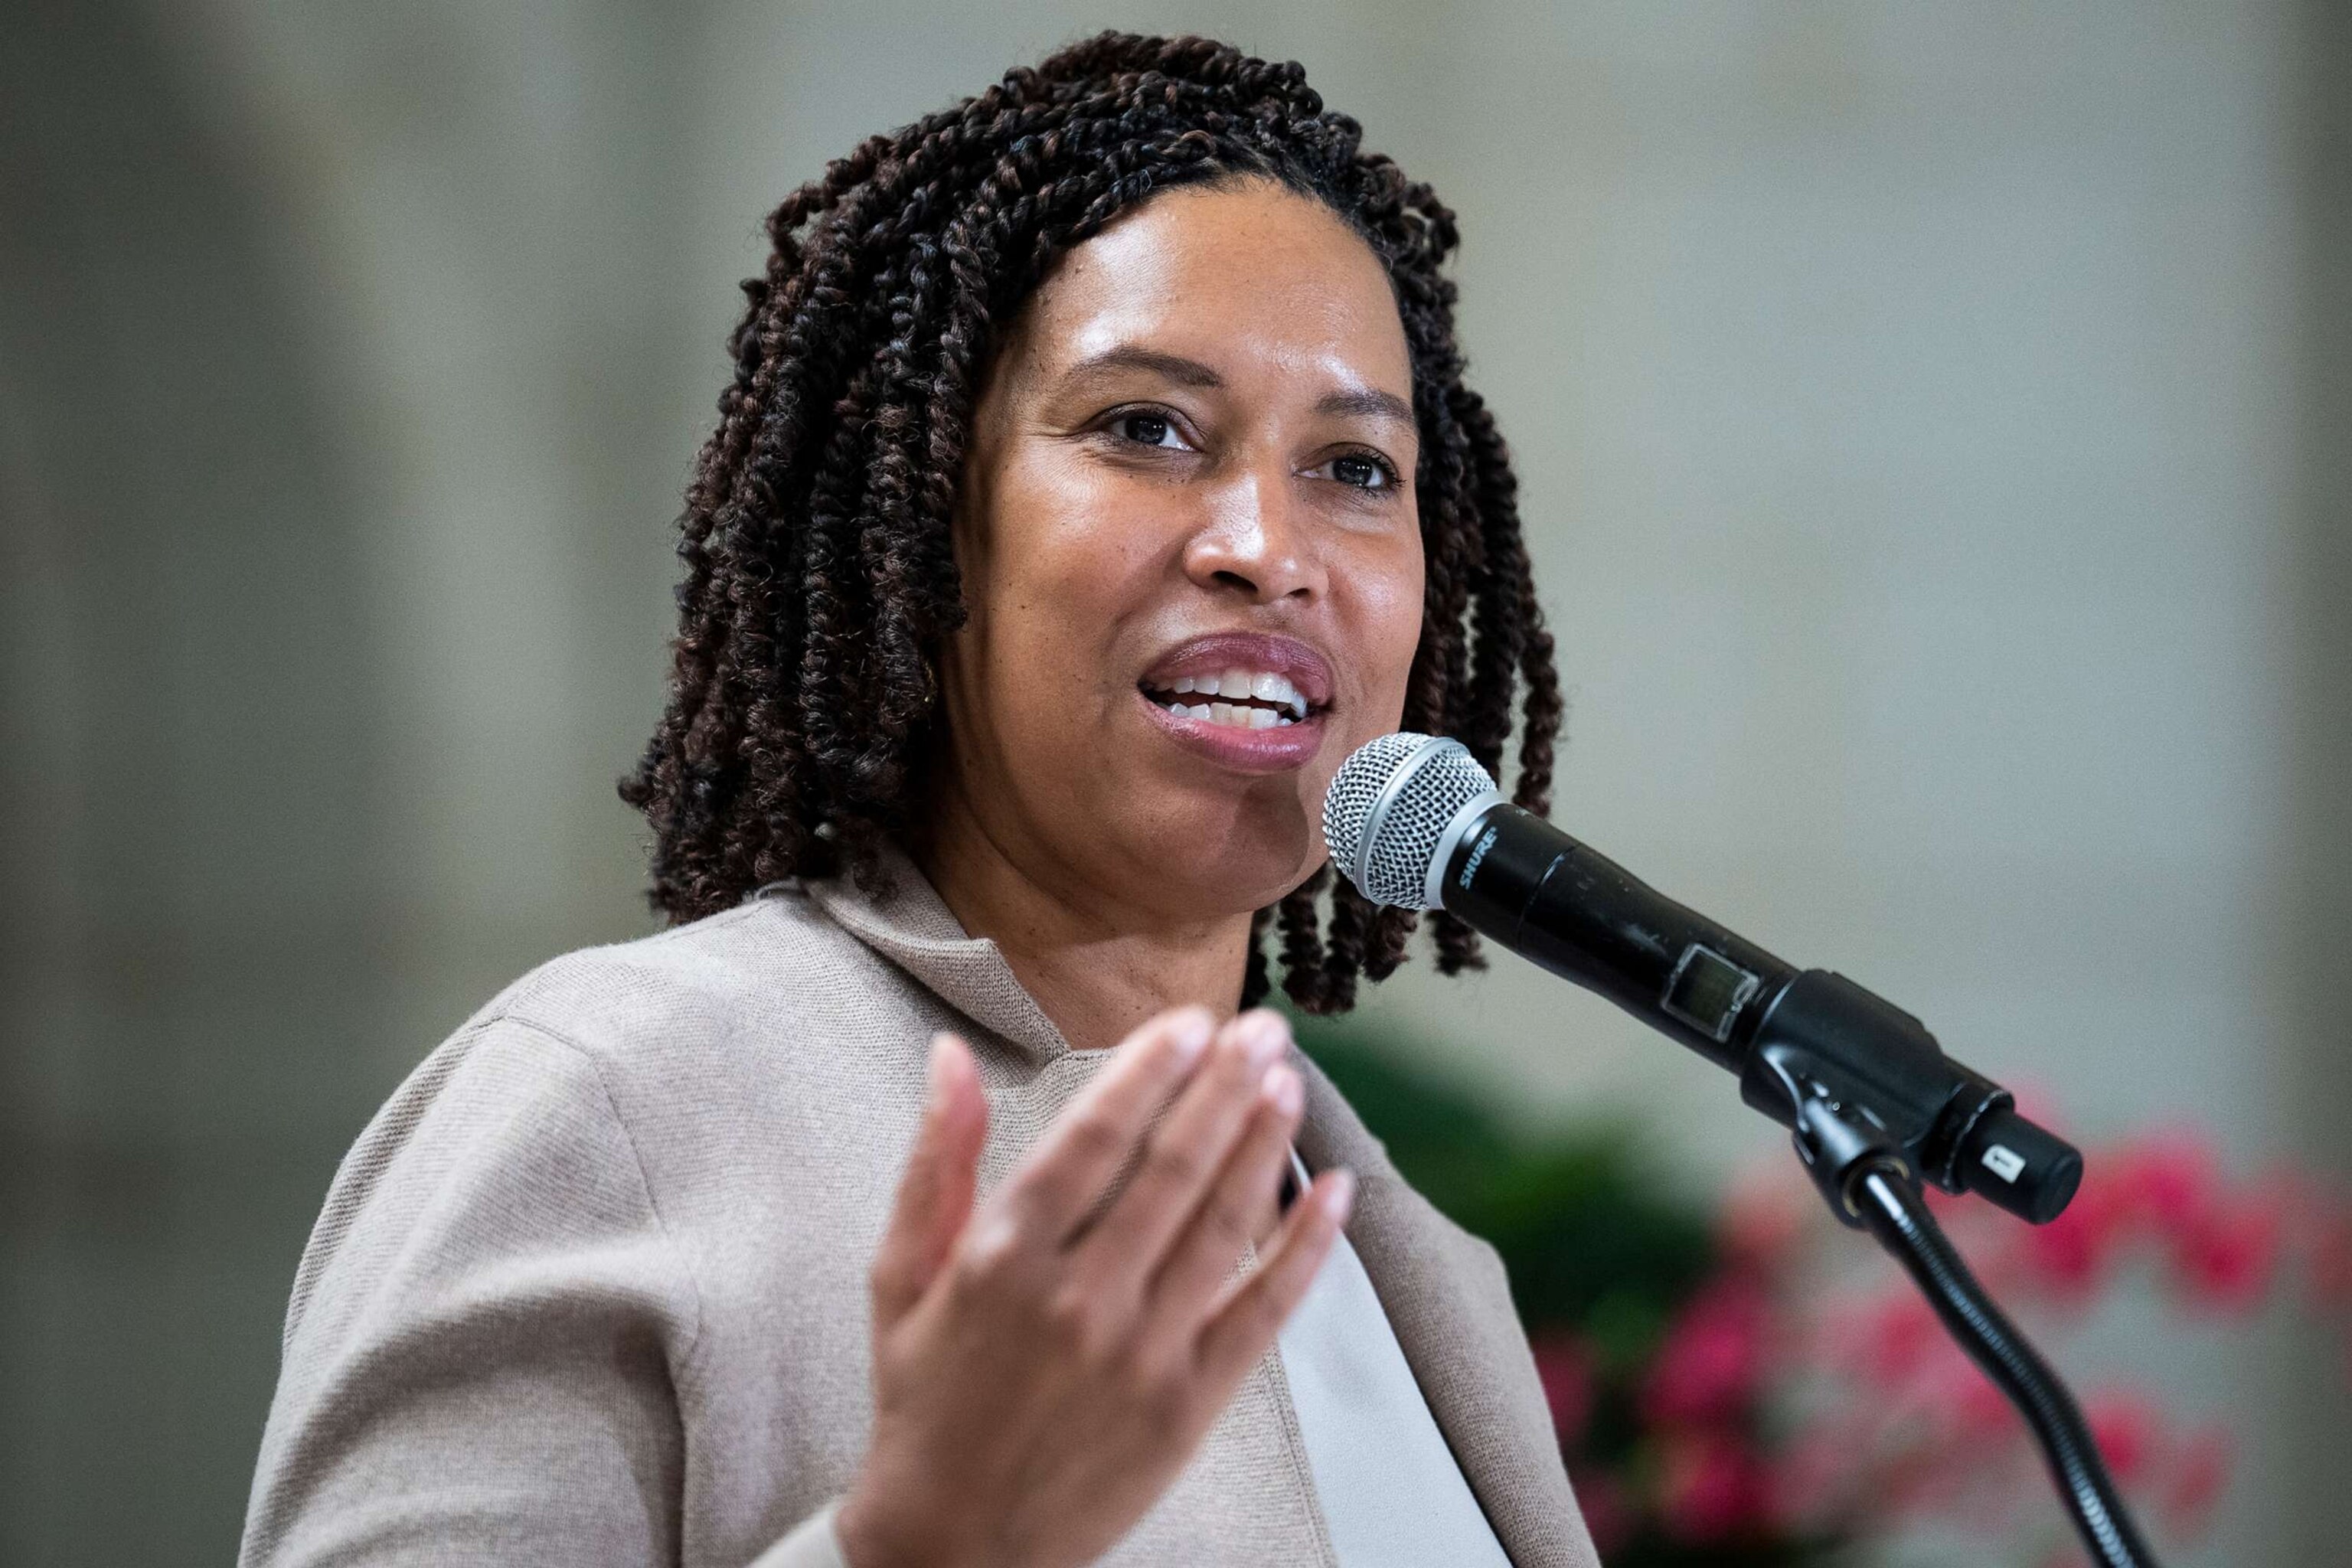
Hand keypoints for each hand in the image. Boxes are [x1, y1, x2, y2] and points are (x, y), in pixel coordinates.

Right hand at [834, 1006, 1353, 1567]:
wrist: (950, 1548)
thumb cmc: (923, 1403)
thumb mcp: (899, 1275)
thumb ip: (934, 1160)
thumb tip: (949, 1057)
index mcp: (1002, 1258)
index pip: (1095, 1138)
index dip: (1151, 1070)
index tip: (1190, 1024)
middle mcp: (1077, 1299)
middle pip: (1171, 1167)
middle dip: (1225, 1086)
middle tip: (1263, 1028)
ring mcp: (1140, 1355)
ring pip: (1220, 1226)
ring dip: (1264, 1145)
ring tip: (1290, 1084)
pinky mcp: (1186, 1406)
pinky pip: (1261, 1312)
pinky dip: (1304, 1249)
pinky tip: (1333, 1193)